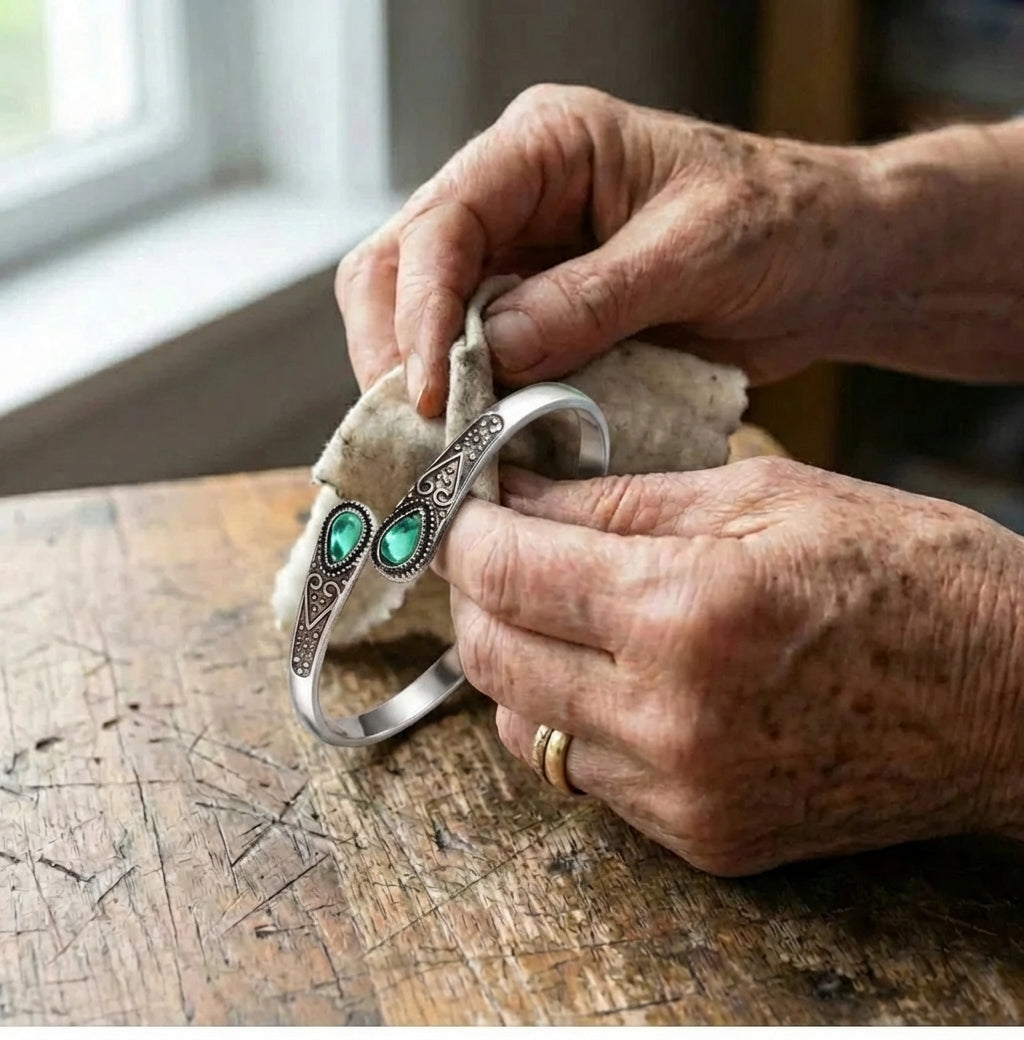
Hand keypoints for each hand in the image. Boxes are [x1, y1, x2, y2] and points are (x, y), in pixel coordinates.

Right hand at [336, 84, 880, 414]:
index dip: (421, 311)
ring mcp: (519, 259)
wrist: (827, 264)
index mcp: (546, 147)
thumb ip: (592, 299)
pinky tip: (476, 441)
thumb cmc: (782, 224)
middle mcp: (514, 197)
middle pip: (400, 267)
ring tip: (440, 447)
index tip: (428, 393)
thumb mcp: (696, 252)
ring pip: (420, 318)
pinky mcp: (535, 316)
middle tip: (417, 432)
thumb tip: (492, 351)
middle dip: (397, 352)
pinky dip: (466, 403)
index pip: (443, 221)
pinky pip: (472, 359)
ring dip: (420, 384)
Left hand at [433, 459, 1023, 874]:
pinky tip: (611, 673)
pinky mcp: (704, 840)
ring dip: (516, 659)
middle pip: (492, 656)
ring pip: (522, 725)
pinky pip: (585, 776)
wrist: (1016, 700)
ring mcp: (685, 795)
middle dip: (476, 592)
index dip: (467, 528)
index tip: (466, 505)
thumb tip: (522, 495)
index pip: (509, 570)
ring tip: (557, 609)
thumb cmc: (912, 574)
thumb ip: (623, 501)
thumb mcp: (766, 495)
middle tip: (499, 548)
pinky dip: (571, 718)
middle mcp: (672, 720)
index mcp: (690, 612)